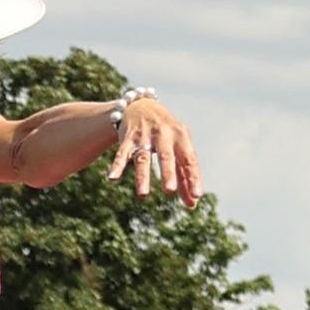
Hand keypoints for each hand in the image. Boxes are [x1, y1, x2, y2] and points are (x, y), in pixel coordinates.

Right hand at [107, 92, 201, 207]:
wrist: (142, 105)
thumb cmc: (166, 134)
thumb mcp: (178, 149)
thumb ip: (184, 176)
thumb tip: (192, 204)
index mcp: (180, 136)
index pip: (188, 159)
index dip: (193, 177)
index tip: (197, 195)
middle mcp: (163, 134)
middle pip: (166, 156)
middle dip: (168, 173)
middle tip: (169, 190)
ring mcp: (144, 135)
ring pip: (143, 157)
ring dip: (143, 176)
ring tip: (143, 195)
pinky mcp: (128, 137)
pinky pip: (122, 153)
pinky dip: (117, 165)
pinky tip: (112, 178)